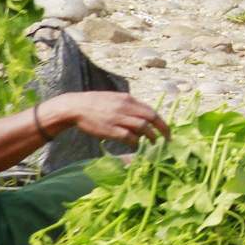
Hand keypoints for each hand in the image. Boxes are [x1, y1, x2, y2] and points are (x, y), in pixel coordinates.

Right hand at [51, 92, 169, 144]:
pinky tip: (137, 144)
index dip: (161, 121)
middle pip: (152, 118)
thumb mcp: (115, 99)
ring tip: (153, 142)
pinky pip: (129, 137)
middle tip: (168, 138)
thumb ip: (129, 106)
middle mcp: (126, 107)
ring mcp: (119, 118)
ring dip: (150, 137)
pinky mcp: (110, 129)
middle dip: (163, 129)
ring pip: (143, 128)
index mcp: (128, 99)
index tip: (166, 129)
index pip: (151, 110)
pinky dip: (136, 141)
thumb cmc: (96, 104)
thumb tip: (142, 117)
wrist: (76, 107)